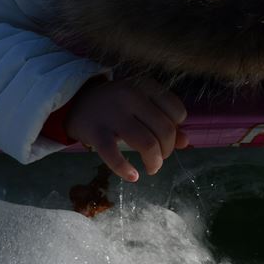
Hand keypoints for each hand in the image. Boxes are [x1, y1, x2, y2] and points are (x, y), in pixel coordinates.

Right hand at [65, 78, 188, 181]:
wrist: (77, 102)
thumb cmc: (117, 105)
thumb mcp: (142, 105)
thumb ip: (164, 120)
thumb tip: (185, 142)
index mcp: (145, 86)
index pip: (177, 111)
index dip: (177, 129)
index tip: (167, 137)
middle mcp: (131, 96)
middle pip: (164, 130)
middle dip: (167, 150)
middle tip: (160, 157)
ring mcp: (113, 113)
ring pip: (146, 143)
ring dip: (154, 162)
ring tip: (152, 167)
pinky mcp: (96, 132)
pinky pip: (114, 155)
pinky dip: (126, 170)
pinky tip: (133, 176)